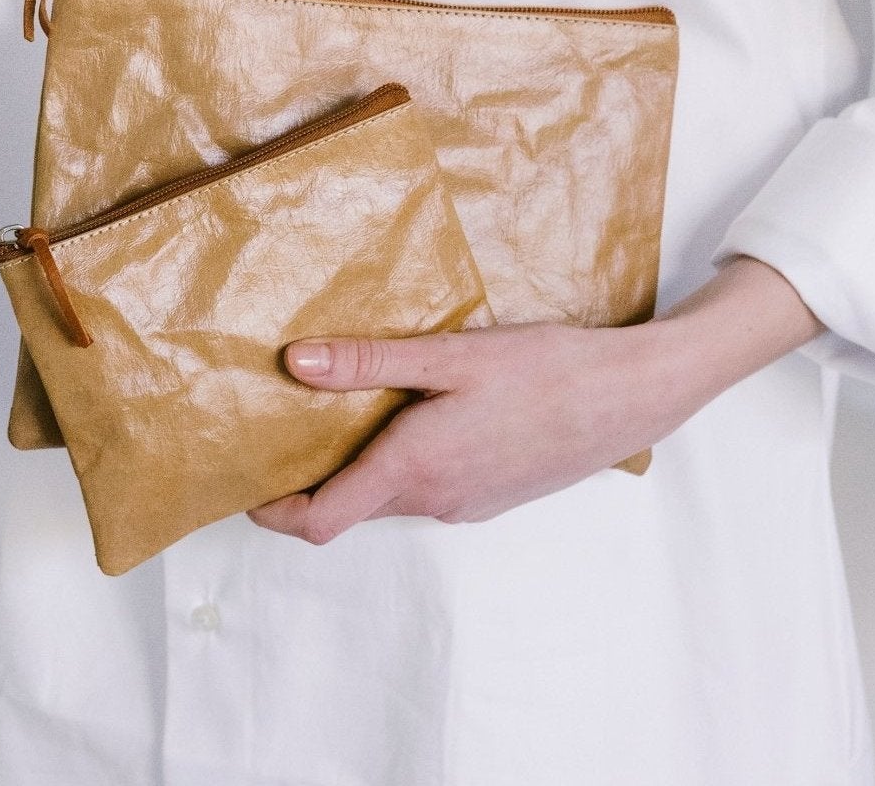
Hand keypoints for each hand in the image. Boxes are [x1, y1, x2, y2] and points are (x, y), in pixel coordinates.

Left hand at [245, 320, 695, 540]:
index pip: (320, 520)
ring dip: (357, 466)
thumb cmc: (546, 370)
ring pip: (388, 496)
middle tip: (280, 422)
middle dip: (308, 479)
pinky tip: (411, 412)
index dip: (272, 510)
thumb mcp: (452, 355)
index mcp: (414, 468)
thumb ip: (370, 362)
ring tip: (338, 406)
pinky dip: (399, 464)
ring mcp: (466, 504)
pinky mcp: (490, 496)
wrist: (631, 396)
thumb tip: (294, 364)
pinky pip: (425, 490)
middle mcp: (435, 500)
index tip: (243, 481)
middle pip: (348, 509)